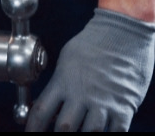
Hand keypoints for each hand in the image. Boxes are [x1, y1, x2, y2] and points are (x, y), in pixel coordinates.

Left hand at [25, 8, 154, 131]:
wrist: (124, 30)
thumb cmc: (94, 41)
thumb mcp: (68, 58)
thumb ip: (60, 83)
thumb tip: (50, 103)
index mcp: (63, 81)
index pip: (41, 112)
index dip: (33, 128)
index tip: (30, 134)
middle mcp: (81, 94)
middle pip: (64, 128)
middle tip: (58, 135)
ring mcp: (104, 102)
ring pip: (90, 133)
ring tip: (82, 133)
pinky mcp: (125, 106)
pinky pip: (117, 132)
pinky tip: (106, 133)